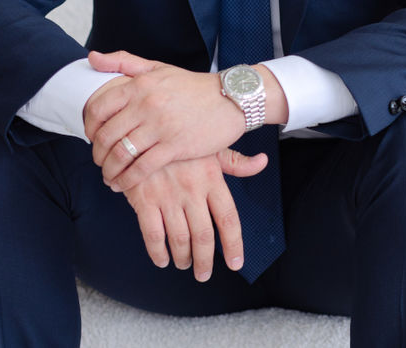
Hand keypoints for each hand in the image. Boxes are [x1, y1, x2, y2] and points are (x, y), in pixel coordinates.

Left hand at [84, 51, 245, 191]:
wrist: (230, 98)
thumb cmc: (192, 85)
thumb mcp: (157, 68)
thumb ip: (123, 61)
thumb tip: (91, 57)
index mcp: (140, 84)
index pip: (99, 108)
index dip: (88, 126)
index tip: (91, 136)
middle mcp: (146, 104)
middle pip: (106, 135)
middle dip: (97, 154)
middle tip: (99, 161)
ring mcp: (160, 126)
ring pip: (121, 155)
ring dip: (109, 170)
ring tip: (109, 176)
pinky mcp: (175, 146)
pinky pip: (141, 168)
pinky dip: (127, 180)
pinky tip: (122, 185)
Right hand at [124, 148, 266, 280]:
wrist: (142, 131)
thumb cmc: (180, 139)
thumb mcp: (209, 146)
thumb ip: (235, 162)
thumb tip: (262, 161)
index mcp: (211, 177)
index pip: (228, 218)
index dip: (234, 244)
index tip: (236, 263)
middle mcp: (192, 189)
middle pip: (204, 236)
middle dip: (205, 261)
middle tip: (204, 274)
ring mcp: (167, 195)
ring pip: (179, 239)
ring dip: (183, 258)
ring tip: (184, 263)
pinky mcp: (144, 199)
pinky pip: (153, 235)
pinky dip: (158, 252)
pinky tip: (162, 259)